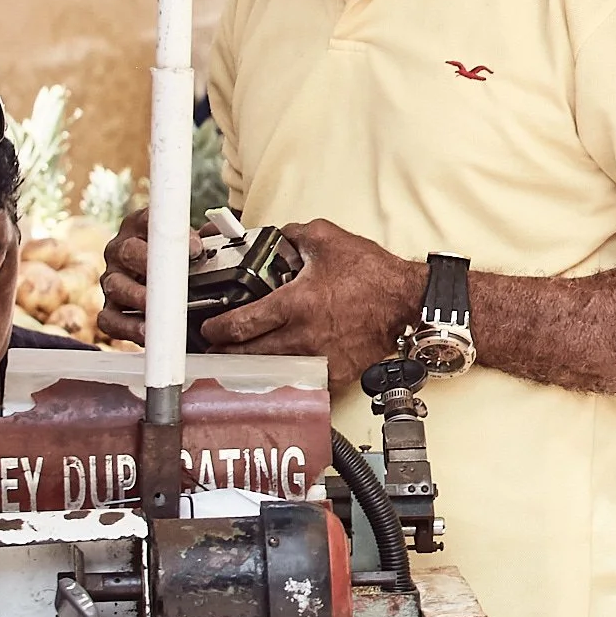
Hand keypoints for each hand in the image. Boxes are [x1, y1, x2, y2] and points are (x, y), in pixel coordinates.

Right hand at [96, 207, 203, 340]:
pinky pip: (110, 319)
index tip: (195, 251)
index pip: (150, 220)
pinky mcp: (109, 308)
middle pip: (129, 251)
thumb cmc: (177, 259)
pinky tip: (147, 332)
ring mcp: (112, 279)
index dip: (172, 235)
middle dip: (153, 266)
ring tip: (161, 311)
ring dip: (140, 300)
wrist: (161, 282)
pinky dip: (128, 327)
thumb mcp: (194, 242)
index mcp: (139, 226)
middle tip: (175, 280)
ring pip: (117, 286)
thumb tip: (219, 232)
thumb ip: (208, 236)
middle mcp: (120, 250)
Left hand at [199, 219, 425, 392]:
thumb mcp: (329, 239)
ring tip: (238, 363)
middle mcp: (303, 337)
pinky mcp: (335, 374)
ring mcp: (319, 360)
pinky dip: (286, 378)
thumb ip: (295, 235)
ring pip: (271, 373)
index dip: (218, 330)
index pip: (242, 324)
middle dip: (225, 355)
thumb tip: (277, 236)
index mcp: (295, 304)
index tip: (208, 330)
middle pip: (249, 356)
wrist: (407, 303)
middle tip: (213, 351)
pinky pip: (301, 381)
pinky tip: (277, 373)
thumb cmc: (372, 274)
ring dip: (251, 368)